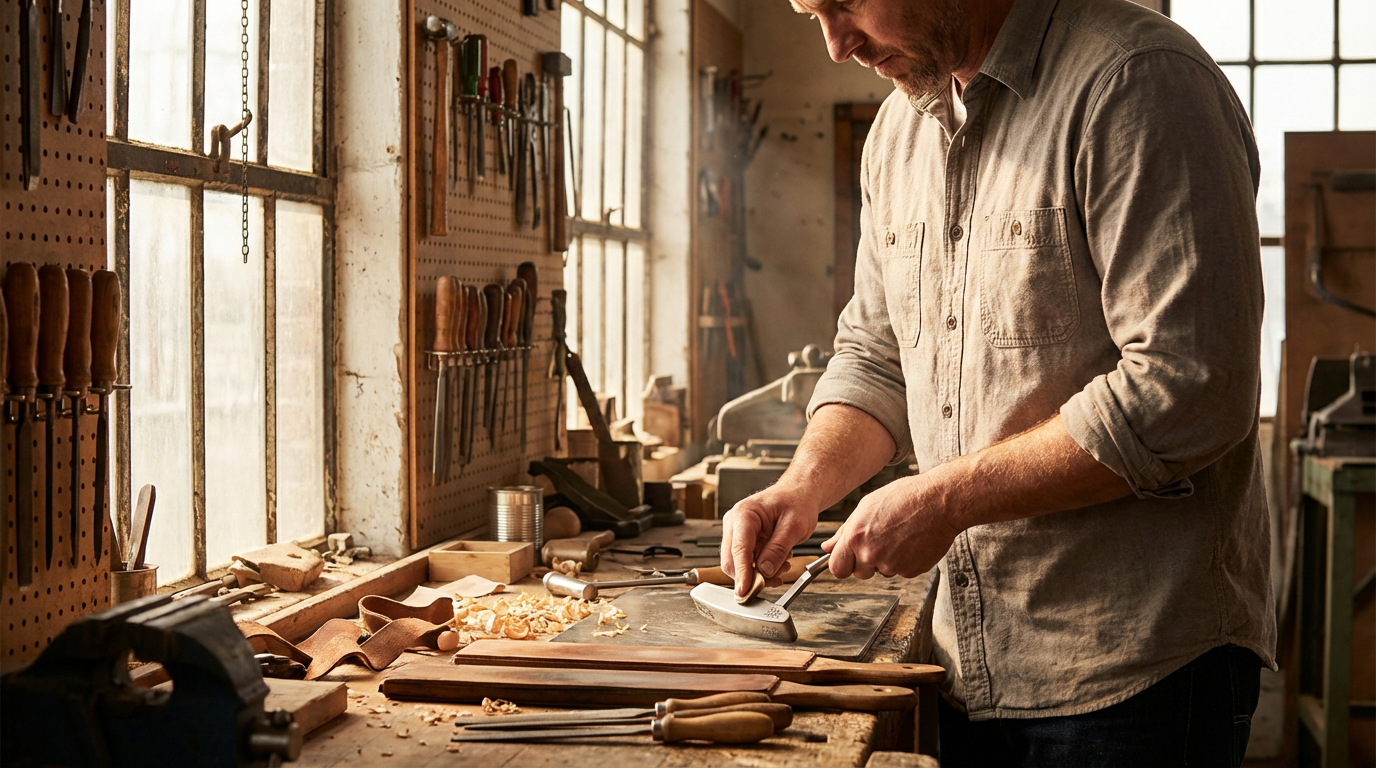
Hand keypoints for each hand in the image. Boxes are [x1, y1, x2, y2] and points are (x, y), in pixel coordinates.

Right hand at [720, 486, 821, 598]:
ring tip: (783, 564)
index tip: (744, 592)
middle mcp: (734, 523)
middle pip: (732, 560)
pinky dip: (760, 568)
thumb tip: (764, 571)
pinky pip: (746, 562)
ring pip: (739, 564)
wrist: (798, 495)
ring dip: (759, 572)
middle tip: (776, 579)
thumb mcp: (794, 526)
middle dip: (752, 575)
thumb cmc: (796, 503)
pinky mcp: (742, 541)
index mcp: (744, 514)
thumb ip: (778, 549)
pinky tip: (777, 563)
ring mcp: (736, 532)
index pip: (739, 550)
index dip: (742, 573)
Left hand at [821, 475, 961, 578]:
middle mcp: (871, 554)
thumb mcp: (867, 506)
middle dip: (865, 563)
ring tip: (898, 537)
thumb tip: (828, 547)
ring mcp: (891, 565)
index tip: (848, 559)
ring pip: (881, 572)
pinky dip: (905, 561)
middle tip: (880, 541)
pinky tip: (910, 542)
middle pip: (859, 573)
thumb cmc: (905, 498)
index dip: (842, 564)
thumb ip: (844, 531)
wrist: (939, 502)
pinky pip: (901, 572)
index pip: (837, 568)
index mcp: (855, 537)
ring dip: (886, 560)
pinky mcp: (910, 571)